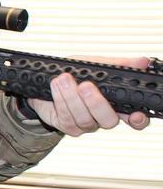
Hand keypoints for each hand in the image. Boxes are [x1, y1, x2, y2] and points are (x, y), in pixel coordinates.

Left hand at [25, 56, 151, 135]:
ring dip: (72, 97)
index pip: (134, 118)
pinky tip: (56, 86)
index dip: (137, 120)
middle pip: (108, 121)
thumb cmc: (75, 74)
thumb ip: (118, 64)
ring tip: (64, 79)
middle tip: (86, 85)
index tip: (134, 115)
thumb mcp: (96, 65)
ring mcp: (86, 124)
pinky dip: (60, 100)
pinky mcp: (68, 127)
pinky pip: (67, 118)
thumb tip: (142, 62)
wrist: (46, 80)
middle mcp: (103, 117)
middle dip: (96, 103)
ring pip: (84, 119)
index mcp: (116, 104)